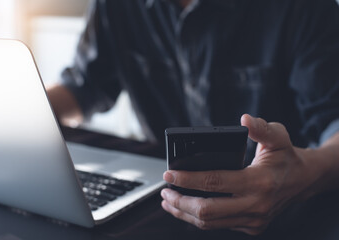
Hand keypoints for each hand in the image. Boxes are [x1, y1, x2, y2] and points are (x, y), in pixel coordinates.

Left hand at [161, 114, 318, 234]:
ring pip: (210, 223)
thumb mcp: (278, 137)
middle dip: (180, 202)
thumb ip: (261, 128)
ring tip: (169, 202)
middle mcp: (256, 205)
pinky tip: (188, 209)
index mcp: (259, 182)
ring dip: (185, 213)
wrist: (304, 181)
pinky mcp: (251, 226)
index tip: (169, 174)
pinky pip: (219, 225)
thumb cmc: (287, 157)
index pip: (215, 182)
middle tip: (165, 192)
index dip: (188, 178)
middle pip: (207, 210)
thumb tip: (244, 119)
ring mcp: (253, 220)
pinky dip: (199, 218)